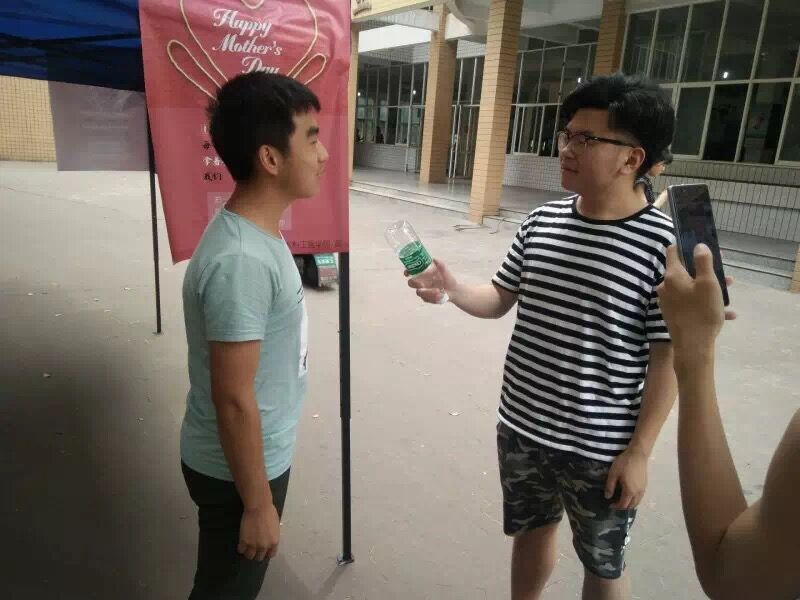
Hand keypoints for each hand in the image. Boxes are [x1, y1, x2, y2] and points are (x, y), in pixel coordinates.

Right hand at [238, 504, 279, 561]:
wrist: (259, 507)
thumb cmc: (269, 512)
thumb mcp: (275, 526)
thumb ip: (272, 535)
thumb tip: (269, 538)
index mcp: (274, 542)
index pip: (271, 554)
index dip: (266, 553)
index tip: (263, 550)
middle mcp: (265, 546)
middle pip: (259, 557)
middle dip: (256, 553)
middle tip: (253, 548)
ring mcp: (254, 545)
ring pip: (249, 556)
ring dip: (248, 552)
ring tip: (246, 547)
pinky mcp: (244, 542)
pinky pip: (241, 550)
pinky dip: (241, 547)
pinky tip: (241, 543)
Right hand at [407, 259, 457, 303]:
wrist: (454, 290)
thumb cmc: (448, 278)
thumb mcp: (445, 271)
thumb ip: (441, 265)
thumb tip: (435, 259)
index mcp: (423, 274)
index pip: (411, 272)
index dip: (407, 272)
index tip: (407, 273)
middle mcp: (421, 282)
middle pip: (411, 283)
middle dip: (414, 284)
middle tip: (422, 284)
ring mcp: (423, 291)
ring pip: (419, 292)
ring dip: (428, 292)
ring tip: (438, 291)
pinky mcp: (427, 299)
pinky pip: (426, 299)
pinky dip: (433, 298)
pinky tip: (440, 295)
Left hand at [605, 448, 648, 509]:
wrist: (638, 454)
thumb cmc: (624, 463)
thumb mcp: (613, 474)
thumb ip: (610, 486)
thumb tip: (607, 497)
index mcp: (630, 491)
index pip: (623, 504)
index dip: (616, 507)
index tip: (610, 505)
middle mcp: (638, 493)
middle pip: (632, 505)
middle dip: (623, 507)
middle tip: (616, 504)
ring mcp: (643, 489)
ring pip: (637, 502)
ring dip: (630, 504)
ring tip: (622, 501)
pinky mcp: (645, 484)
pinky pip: (640, 497)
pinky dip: (634, 499)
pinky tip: (629, 495)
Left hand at [656, 244, 735, 358]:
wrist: (693, 346)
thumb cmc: (702, 312)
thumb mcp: (708, 283)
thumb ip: (703, 262)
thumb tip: (697, 246)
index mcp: (672, 275)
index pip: (673, 251)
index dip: (687, 246)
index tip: (702, 247)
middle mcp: (665, 286)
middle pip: (685, 270)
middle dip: (704, 270)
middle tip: (723, 273)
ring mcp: (668, 300)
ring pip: (689, 287)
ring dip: (708, 287)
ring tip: (728, 293)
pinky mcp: (673, 313)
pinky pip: (689, 301)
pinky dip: (704, 301)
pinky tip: (726, 311)